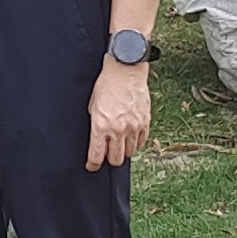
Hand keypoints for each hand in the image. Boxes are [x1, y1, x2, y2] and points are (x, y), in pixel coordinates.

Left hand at [86, 56, 148, 170]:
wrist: (125, 70)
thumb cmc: (106, 84)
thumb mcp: (92, 105)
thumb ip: (95, 124)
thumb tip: (96, 139)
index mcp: (100, 126)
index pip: (96, 156)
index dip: (93, 165)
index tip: (92, 166)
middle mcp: (117, 130)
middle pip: (115, 159)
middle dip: (109, 160)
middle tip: (107, 154)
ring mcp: (133, 127)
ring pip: (130, 153)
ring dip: (123, 150)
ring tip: (120, 143)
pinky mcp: (145, 122)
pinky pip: (141, 142)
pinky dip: (135, 142)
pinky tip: (130, 135)